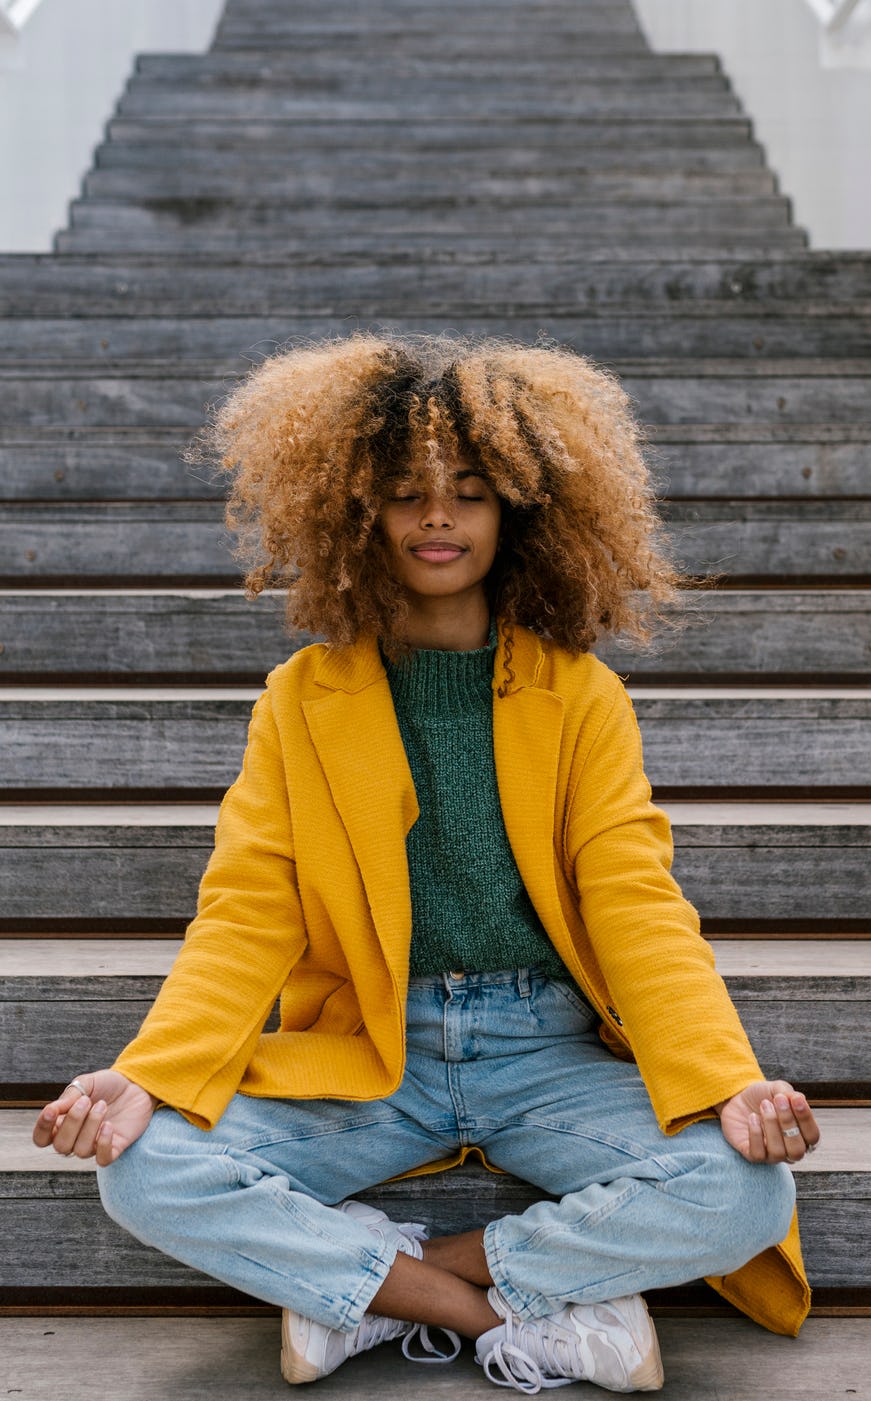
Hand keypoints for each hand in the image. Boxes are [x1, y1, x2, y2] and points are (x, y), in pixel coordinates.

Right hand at [32, 1070, 157, 1165]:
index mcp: (63, 1122)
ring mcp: (94, 1145)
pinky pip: (102, 1159)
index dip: (42, 1128)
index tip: (51, 1111)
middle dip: (72, 1122)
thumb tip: (51, 1110)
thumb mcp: (87, 1083)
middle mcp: (76, 1138)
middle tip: (86, 1101)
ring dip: (91, 1126)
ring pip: (81, 1151)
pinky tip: (109, 1125)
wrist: (136, 1085)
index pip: (42, 1138)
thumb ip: (69, 1096)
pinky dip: (103, 1144)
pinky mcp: (114, 1149)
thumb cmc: (108, 1085)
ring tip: (102, 1106)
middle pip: (61, 1146)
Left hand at [716, 1080, 820, 1164]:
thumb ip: (790, 1094)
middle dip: (788, 1123)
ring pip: (778, 1152)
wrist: (738, 1098)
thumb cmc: (764, 1097)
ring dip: (771, 1125)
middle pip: (798, 1149)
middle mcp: (790, 1150)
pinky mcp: (752, 1156)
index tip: (796, 1099)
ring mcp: (772, 1155)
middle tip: (778, 1099)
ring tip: (764, 1105)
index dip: (806, 1119)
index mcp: (802, 1136)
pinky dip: (755, 1133)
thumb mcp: (778, 1090)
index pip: (813, 1137)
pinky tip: (752, 1117)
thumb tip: (800, 1099)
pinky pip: (758, 1154)